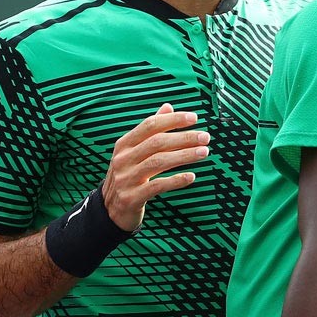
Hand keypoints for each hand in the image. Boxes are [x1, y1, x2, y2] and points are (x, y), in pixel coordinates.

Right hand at [102, 104, 209, 230]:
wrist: (111, 210)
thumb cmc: (129, 175)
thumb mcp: (134, 151)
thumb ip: (151, 130)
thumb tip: (168, 106)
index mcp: (124, 144)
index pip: (150, 125)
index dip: (173, 120)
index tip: (194, 118)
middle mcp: (123, 159)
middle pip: (157, 142)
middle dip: (184, 138)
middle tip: (205, 137)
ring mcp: (126, 178)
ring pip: (158, 162)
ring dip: (184, 156)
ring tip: (203, 152)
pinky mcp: (131, 197)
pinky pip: (156, 186)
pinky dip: (176, 180)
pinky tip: (191, 176)